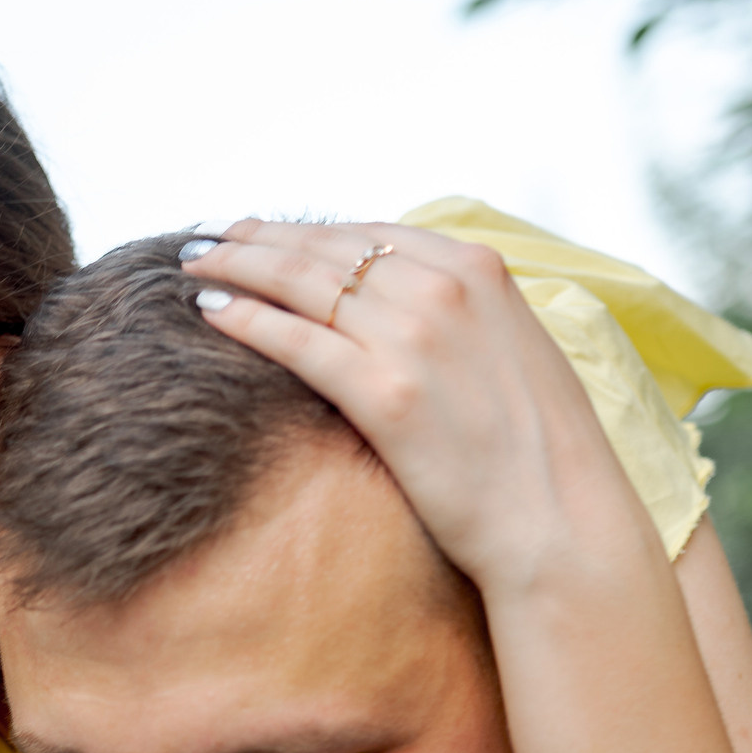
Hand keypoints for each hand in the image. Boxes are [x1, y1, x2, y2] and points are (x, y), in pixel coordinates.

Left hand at [181, 220, 650, 596]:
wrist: (559, 522)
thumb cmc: (535, 451)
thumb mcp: (509, 351)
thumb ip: (459, 313)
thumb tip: (400, 299)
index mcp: (478, 270)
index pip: (368, 233)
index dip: (304, 230)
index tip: (260, 232)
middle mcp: (444, 290)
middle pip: (325, 248)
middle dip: (256, 239)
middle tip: (206, 239)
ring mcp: (413, 338)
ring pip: (300, 283)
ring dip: (237, 267)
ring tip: (192, 266)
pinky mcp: (384, 394)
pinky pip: (296, 341)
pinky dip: (246, 319)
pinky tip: (208, 311)